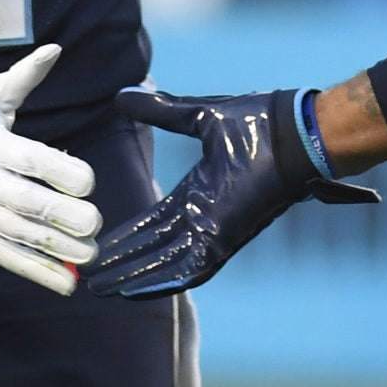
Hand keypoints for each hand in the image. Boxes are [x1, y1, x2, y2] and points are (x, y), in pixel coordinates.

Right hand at [0, 44, 101, 294]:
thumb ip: (24, 76)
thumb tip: (55, 49)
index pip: (30, 161)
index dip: (61, 172)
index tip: (89, 181)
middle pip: (26, 203)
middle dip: (64, 215)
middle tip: (96, 222)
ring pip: (19, 235)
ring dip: (57, 248)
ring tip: (90, 254)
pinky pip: (6, 257)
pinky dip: (36, 272)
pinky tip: (66, 283)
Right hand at [86, 88, 377, 299]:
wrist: (296, 132)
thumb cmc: (259, 122)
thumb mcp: (199, 115)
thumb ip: (162, 111)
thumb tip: (124, 94)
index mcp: (200, 190)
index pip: (155, 221)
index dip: (127, 235)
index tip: (100, 245)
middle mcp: (204, 214)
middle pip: (154, 247)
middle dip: (123, 264)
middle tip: (90, 280)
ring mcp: (215, 228)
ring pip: (166, 262)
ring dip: (135, 275)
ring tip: (103, 289)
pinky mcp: (226, 235)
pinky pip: (191, 268)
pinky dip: (164, 280)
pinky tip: (136, 291)